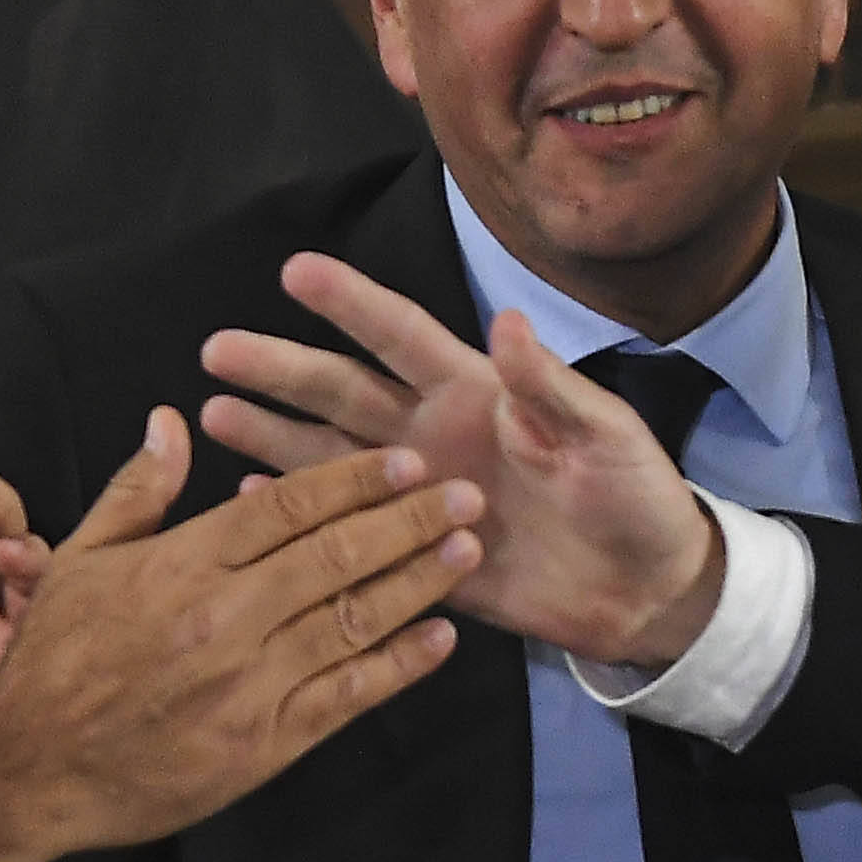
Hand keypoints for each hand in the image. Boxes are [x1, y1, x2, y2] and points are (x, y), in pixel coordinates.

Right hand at [0, 413, 480, 861]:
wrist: (28, 767)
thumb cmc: (53, 658)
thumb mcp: (79, 559)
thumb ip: (138, 490)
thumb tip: (171, 419)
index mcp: (182, 565)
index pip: (287, 508)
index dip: (354, 481)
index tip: (407, 461)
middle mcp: (223, 619)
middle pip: (335, 557)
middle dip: (408, 522)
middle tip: (467, 494)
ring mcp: (248, 684)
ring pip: (351, 622)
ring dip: (416, 583)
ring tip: (467, 550)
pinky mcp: (263, 745)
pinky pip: (346, 697)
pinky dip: (397, 666)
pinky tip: (439, 638)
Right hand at [197, 253, 723, 666]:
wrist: (650, 591)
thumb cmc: (636, 495)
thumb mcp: (604, 432)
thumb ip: (548, 384)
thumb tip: (506, 320)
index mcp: (477, 392)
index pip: (401, 337)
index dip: (352, 303)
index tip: (298, 269)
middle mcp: (436, 435)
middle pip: (344, 391)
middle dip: (282, 368)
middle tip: (217, 348)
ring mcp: (420, 495)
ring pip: (331, 457)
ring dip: (273, 436)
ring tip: (210, 415)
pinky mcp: (418, 555)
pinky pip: (347, 530)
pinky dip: (301, 514)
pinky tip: (251, 499)